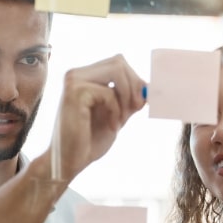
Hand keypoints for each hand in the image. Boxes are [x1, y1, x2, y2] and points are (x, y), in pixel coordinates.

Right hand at [49, 54, 145, 180]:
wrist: (70, 161)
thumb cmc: (89, 140)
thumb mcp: (117, 114)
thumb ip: (130, 98)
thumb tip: (152, 86)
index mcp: (84, 76)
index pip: (118, 63)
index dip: (134, 81)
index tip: (140, 104)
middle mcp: (76, 74)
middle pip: (119, 61)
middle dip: (133, 86)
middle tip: (136, 109)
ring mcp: (73, 81)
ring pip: (116, 70)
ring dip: (126, 96)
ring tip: (122, 119)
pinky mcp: (75, 93)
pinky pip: (109, 93)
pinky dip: (116, 111)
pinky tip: (111, 127)